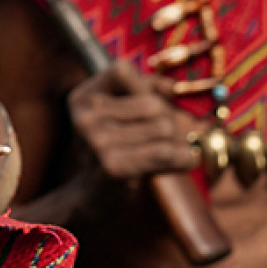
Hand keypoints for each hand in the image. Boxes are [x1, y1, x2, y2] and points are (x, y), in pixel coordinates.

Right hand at [66, 58, 196, 181]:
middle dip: (170, 121)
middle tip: (171, 139)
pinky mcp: (113, 166)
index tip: (155, 103)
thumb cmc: (113, 149)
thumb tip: (171, 87)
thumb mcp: (119, 114)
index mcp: (82, 97)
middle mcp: (85, 117)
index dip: (145, 85)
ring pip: (164, 128)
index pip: (121, 70)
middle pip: (152, 104)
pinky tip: (184, 162)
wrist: (92, 197)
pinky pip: (164, 152)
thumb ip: (143, 90)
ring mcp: (97, 142)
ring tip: (175, 153)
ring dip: (179, 142)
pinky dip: (183, 157)